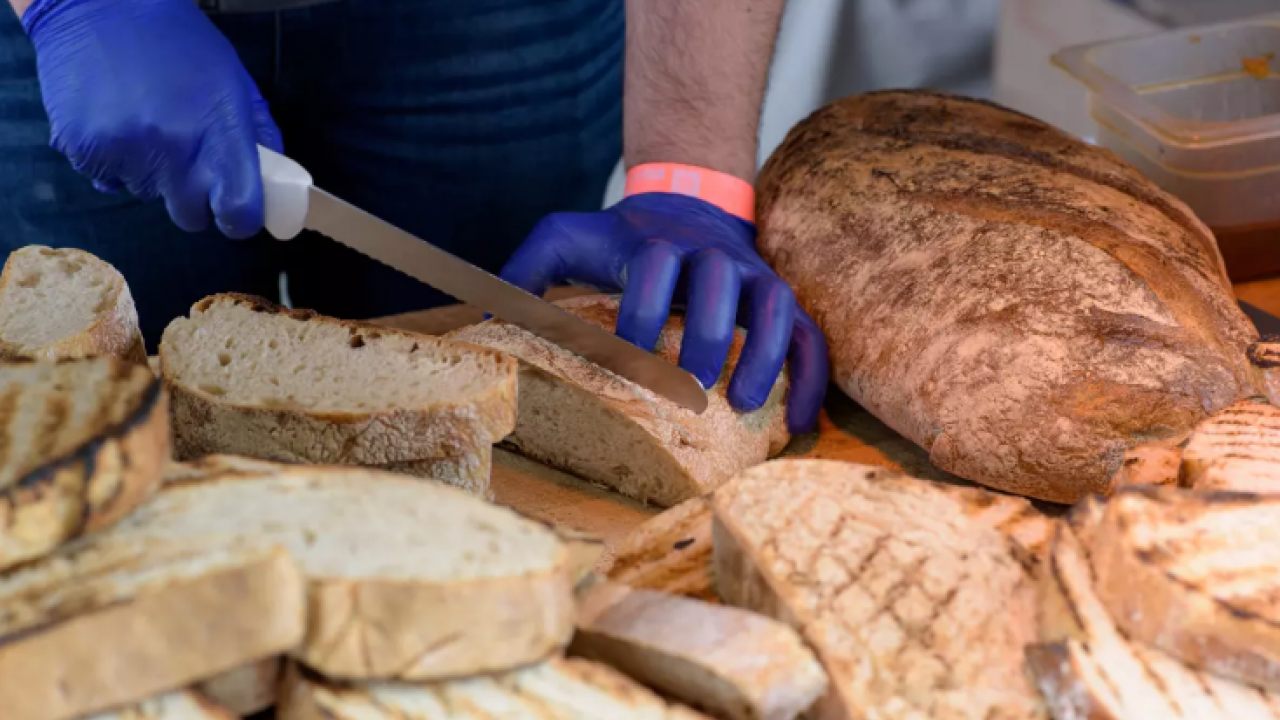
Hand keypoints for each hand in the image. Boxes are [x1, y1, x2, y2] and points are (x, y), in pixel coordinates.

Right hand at [22, 0, 280, 237]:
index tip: (236, 211)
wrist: (100, 4)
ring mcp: (124, 152)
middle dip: (193, 201)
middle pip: (190, 217)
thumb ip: (257, 135)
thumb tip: (273, 181)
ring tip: (145, 123)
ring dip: (151, 173)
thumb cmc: (179, 41)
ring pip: (147, 194)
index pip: (239, 211)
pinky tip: (115, 121)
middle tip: (188, 166)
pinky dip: (114, 161)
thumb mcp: (235, 81)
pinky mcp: (83, 149)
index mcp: (219, 133)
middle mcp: (172, 149)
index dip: (240, 219)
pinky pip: (107, 179)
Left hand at [500, 193, 828, 433]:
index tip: (627, 355)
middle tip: (691, 385)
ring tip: (748, 404)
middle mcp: (712, 257)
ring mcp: (754, 277)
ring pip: (776, 307)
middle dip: (709, 335)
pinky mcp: (781, 298)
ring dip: (767, 354)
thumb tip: (480, 318)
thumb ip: (525, 270)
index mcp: (658, 244)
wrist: (688, 203)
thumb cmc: (622, 237)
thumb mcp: (567, 237)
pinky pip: (811, 334)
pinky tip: (805, 420)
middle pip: (721, 284)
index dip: (644, 311)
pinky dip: (812, 376)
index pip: (656, 270)